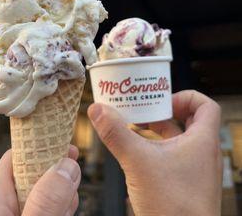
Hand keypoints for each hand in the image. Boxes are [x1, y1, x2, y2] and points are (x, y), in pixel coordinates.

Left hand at [0, 145, 80, 215]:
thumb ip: (46, 201)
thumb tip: (67, 166)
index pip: (18, 154)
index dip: (46, 148)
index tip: (70, 150)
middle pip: (35, 174)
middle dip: (58, 180)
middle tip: (71, 194)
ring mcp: (7, 215)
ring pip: (41, 194)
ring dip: (58, 200)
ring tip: (65, 212)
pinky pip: (38, 208)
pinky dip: (53, 210)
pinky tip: (60, 215)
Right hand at [88, 90, 221, 215]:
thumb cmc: (174, 206)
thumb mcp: (138, 162)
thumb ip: (116, 133)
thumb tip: (97, 110)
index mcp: (202, 141)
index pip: (205, 105)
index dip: (184, 97)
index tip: (162, 102)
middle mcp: (202, 153)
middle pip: (187, 120)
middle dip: (163, 112)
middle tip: (142, 109)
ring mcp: (194, 170)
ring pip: (177, 139)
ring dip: (156, 130)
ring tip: (133, 126)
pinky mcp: (184, 183)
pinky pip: (171, 156)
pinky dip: (155, 149)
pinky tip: (135, 152)